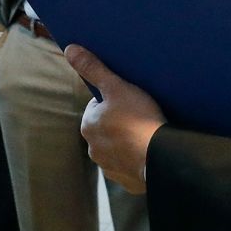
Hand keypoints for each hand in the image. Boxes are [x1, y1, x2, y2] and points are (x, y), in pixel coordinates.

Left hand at [71, 44, 164, 194]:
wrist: (160, 157)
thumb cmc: (138, 119)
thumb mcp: (117, 87)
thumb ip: (93, 69)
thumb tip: (69, 49)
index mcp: (88, 125)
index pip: (97, 108)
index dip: (113, 101)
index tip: (129, 100)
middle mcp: (93, 148)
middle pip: (106, 129)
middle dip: (119, 123)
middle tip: (141, 116)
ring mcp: (109, 167)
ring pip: (117, 149)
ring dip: (127, 143)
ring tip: (146, 134)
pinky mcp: (126, 181)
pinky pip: (129, 166)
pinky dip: (136, 159)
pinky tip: (149, 152)